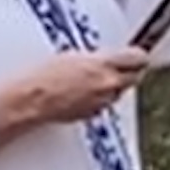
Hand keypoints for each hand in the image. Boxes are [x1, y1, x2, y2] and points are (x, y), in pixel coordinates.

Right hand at [0, 48, 146, 135]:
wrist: (31, 100)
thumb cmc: (43, 76)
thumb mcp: (72, 56)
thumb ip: (95, 59)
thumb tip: (103, 59)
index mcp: (103, 64)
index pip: (138, 58)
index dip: (137, 57)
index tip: (136, 55)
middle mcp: (107, 84)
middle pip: (135, 77)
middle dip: (130, 71)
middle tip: (122, 67)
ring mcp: (102, 102)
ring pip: (119, 92)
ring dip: (113, 86)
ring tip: (95, 81)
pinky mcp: (92, 114)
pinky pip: (104, 104)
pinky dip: (99, 99)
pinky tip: (84, 94)